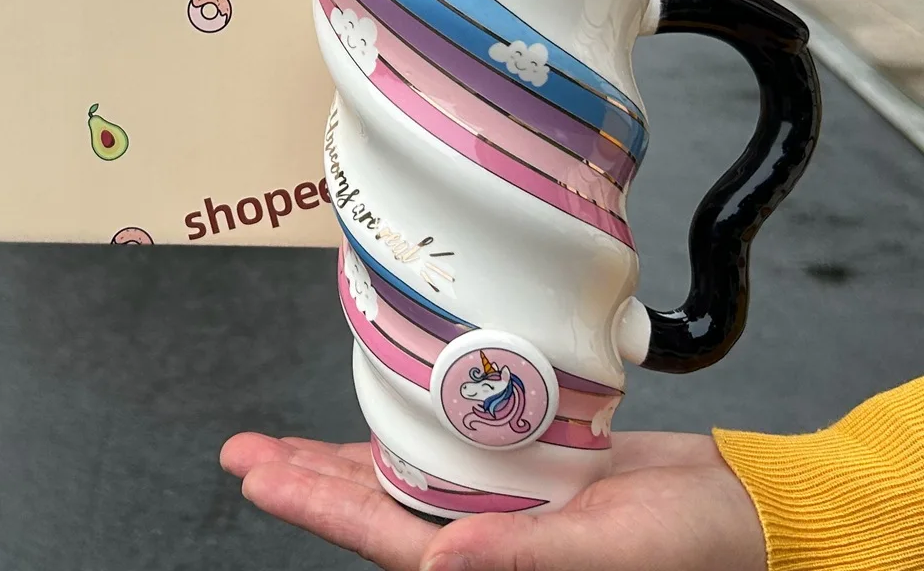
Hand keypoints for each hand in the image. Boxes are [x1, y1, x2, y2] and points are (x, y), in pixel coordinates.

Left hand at [220, 431, 767, 570]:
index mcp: (492, 564)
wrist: (735, 509)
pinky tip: (376, 423)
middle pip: (372, 506)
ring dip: (339, 460)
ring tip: (281, 446)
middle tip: (243, 452)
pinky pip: (444, 450)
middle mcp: (483, 535)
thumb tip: (438, 562)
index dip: (315, 504)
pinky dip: (403, 436)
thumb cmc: (685, 545)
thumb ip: (521, 558)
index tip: (257, 475)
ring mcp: (499, 503)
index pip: (383, 535)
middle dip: (304, 480)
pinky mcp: (522, 470)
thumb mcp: (605, 551)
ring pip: (399, 478)